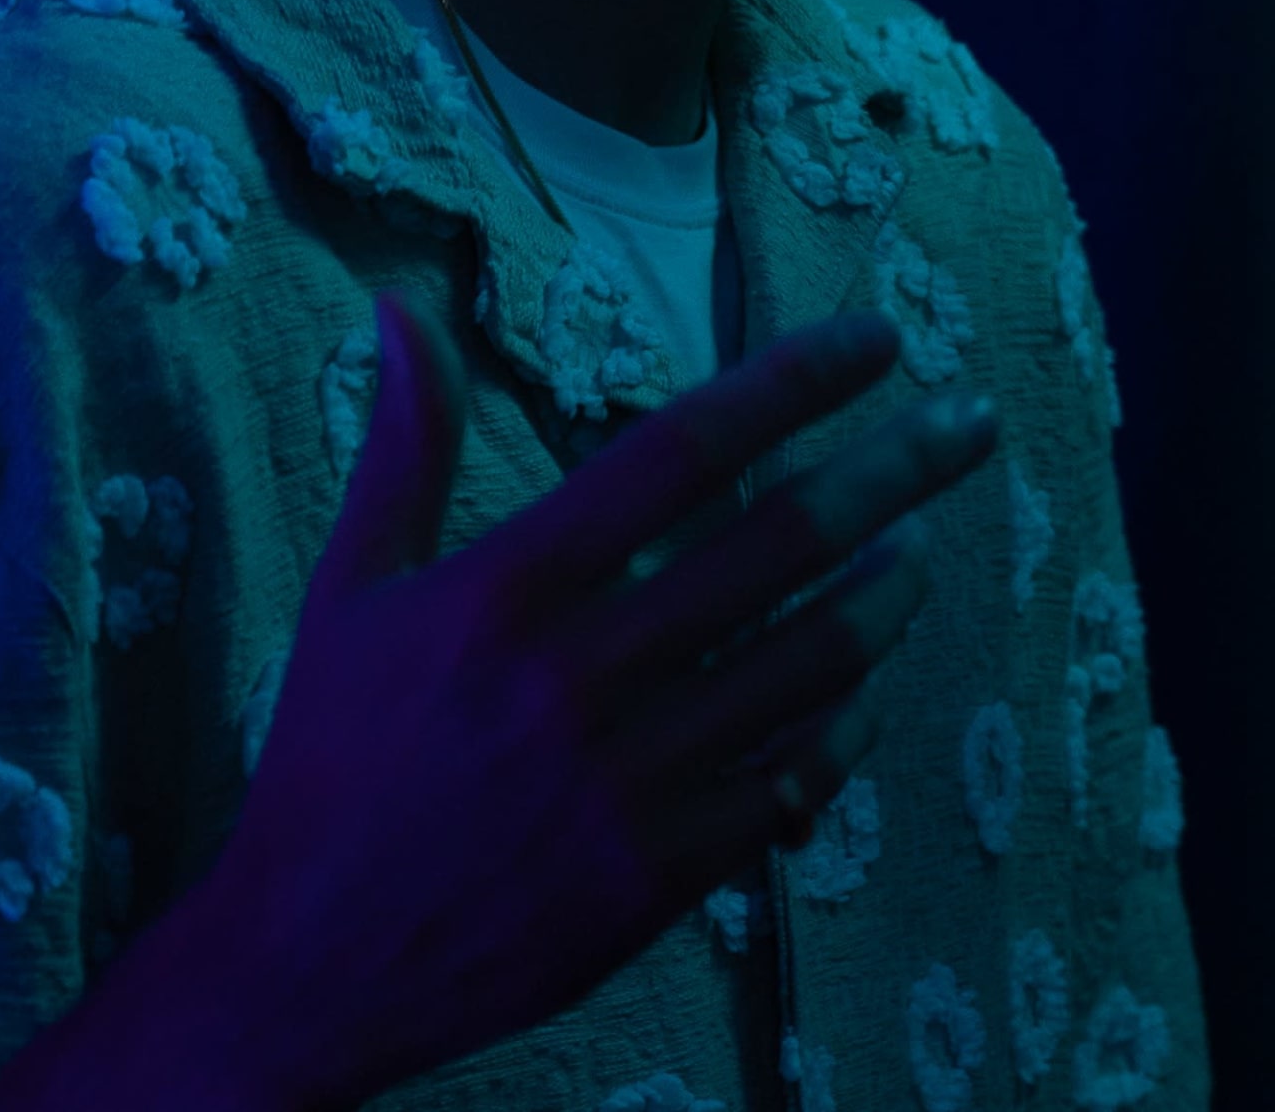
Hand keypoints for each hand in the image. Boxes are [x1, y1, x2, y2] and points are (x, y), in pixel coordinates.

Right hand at [0, 296, 997, 1111]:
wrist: (304, 965)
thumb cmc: (330, 762)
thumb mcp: (350, 594)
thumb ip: (404, 451)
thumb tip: (398, 309)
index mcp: (505, 592)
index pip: (679, 454)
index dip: (790, 385)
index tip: (876, 342)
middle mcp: (578, 676)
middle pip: (778, 545)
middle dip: (895, 469)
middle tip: (970, 421)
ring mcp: (629, 780)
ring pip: (810, 662)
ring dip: (887, 597)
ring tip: (920, 552)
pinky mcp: (660, 873)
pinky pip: (792, 778)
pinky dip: (840, 727)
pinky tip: (859, 691)